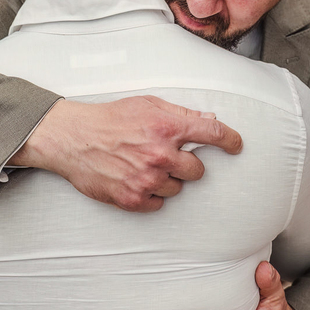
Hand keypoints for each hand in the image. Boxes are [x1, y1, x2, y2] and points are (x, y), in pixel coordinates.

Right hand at [11, 96, 243, 212]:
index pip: (212, 134)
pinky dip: (150, 196)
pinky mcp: (132, 199)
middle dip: (187, 164)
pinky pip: (157, 205)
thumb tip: (210, 121)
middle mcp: (159, 154)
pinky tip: (134, 180)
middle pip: (198, 171)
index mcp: (166, 127)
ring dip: (166, 180)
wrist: (72, 138)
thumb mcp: (147, 104)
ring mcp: (146, 179)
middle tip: (166, 157)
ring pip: (177, 189)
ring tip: (143, 166)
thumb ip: (180, 114)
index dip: (230, 140)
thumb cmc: (110, 118)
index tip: (237, 145)